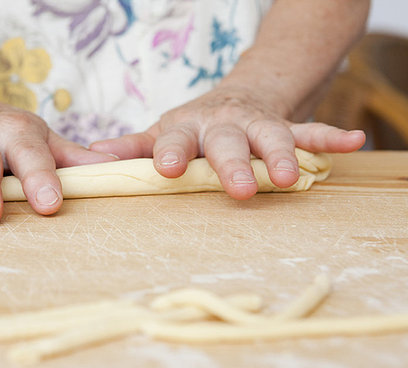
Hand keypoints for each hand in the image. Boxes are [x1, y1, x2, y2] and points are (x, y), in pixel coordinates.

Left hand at [90, 86, 364, 199]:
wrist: (233, 98)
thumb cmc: (191, 127)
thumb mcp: (161, 132)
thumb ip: (133, 147)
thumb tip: (95, 155)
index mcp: (187, 128)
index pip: (175, 140)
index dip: (171, 153)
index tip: (166, 169)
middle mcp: (221, 124)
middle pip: (228, 141)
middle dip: (233, 163)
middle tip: (240, 188)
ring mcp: (255, 124)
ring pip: (272, 135)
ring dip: (282, 154)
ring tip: (291, 176)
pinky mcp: (283, 126)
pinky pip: (308, 130)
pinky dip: (329, 137)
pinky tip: (352, 143)